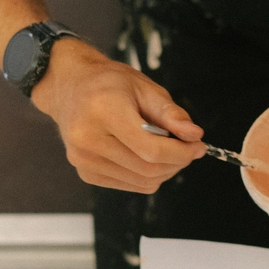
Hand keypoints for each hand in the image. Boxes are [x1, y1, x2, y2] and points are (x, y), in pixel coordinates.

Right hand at [32, 39, 204, 192]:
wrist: (70, 88)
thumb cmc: (108, 83)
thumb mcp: (144, 87)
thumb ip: (171, 113)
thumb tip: (194, 135)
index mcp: (103, 110)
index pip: (151, 148)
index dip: (181, 152)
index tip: (198, 146)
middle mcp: (88, 138)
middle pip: (148, 168)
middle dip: (177, 162)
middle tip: (189, 148)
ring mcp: (84, 159)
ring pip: (141, 181)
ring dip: (164, 171)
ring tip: (168, 150)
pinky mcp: (85, 173)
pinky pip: (129, 185)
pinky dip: (147, 176)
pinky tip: (147, 156)